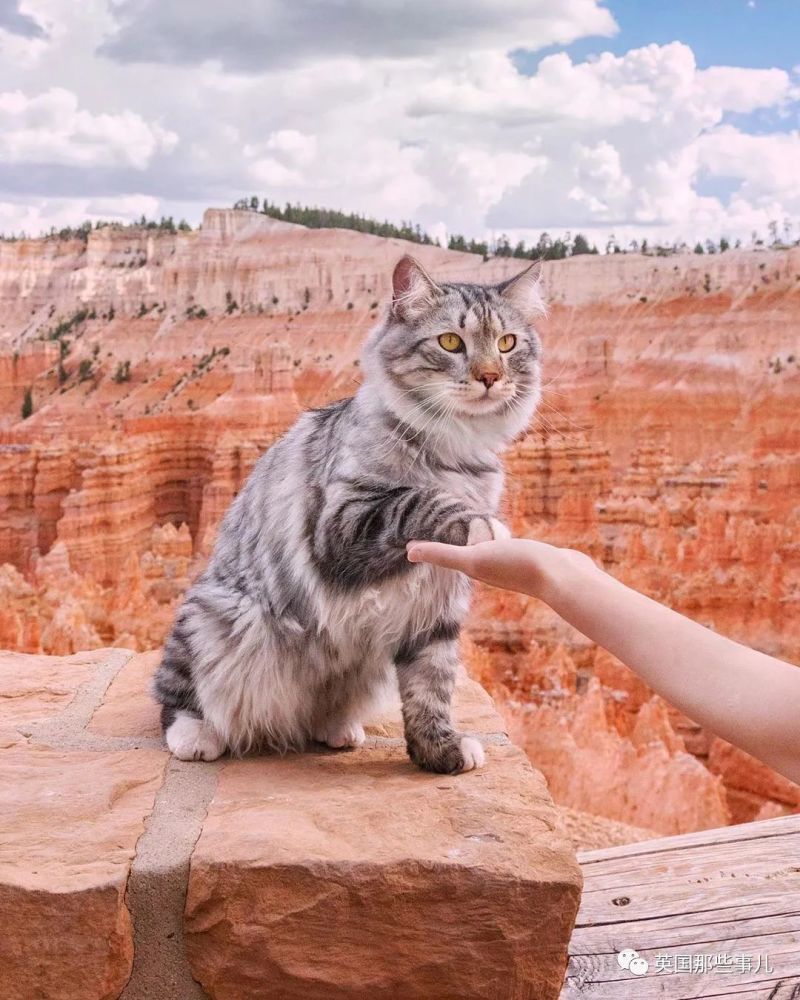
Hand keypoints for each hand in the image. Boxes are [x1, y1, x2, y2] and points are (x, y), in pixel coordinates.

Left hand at [406, 535, 594, 602]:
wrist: (564, 575)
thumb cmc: (517, 566)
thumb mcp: (474, 558)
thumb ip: (443, 554)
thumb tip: (408, 552)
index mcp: (478, 567)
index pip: (453, 556)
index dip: (439, 547)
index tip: (425, 541)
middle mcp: (495, 568)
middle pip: (471, 552)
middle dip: (459, 542)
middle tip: (445, 529)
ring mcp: (516, 564)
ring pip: (493, 548)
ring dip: (483, 539)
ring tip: (475, 530)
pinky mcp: (536, 558)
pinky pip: (515, 545)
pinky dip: (505, 538)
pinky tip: (509, 536)